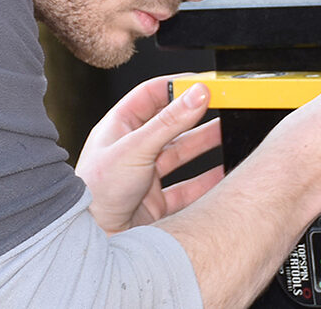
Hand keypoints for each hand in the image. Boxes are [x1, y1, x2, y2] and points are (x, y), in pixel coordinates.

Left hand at [75, 75, 223, 232]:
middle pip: (171, 123)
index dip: (178, 86)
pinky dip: (207, 180)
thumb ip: (169, 122)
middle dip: (197, 114)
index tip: (204, 81)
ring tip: (229, 132)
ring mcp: (146, 175)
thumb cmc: (96, 191)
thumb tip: (197, 94)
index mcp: (120, 127)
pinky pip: (188, 186)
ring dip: (205, 143)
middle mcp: (133, 148)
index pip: (151, 95)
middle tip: (222, 104)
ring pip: (182, 153)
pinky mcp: (156, 201)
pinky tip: (222, 173)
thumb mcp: (135, 148)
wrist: (91, 238)